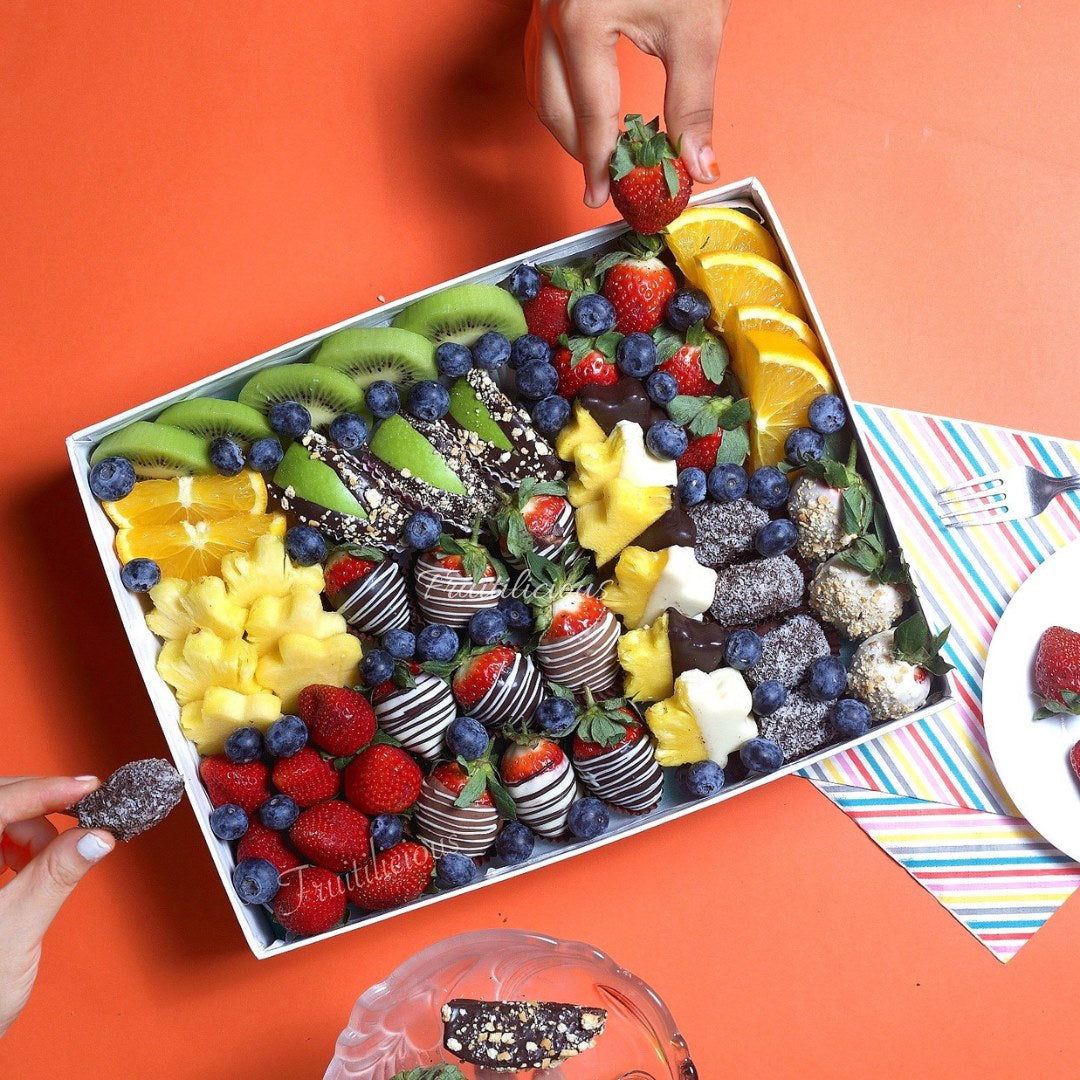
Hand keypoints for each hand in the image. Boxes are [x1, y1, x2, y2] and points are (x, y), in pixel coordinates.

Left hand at [0, 776, 113, 1038]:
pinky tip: (26, 866)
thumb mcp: (15, 933)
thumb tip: (97, 835)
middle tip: (82, 816)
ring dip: (26, 829)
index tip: (87, 788)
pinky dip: (12, 845)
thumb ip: (56, 876)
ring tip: (50, 858)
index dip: (44, 790)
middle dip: (38, 806)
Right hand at [525, 0, 730, 206]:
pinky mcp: (548, 2)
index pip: (591, 116)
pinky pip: (542, 65)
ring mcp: (543, 6)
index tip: (606, 196)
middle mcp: (553, 14)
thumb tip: (698, 164)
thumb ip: (693, 104)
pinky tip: (588, 112)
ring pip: (541, 90)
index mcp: (583, 20)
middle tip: (606, 182)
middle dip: (580, 152)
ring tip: (600, 154)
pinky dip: (562, 96)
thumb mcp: (696, 29)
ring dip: (567, 127)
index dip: (601, 164)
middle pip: (554, 110)